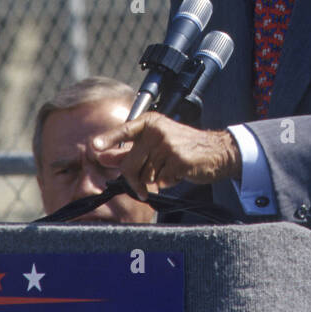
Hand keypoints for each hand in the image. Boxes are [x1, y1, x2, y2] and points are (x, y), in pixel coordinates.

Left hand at [92, 112, 241, 194]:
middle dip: (132, 180)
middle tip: (140, 189)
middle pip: (130, 163)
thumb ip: (128, 150)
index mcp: (150, 122)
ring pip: (144, 175)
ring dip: (153, 181)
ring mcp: (167, 144)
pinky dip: (166, 183)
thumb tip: (103, 156)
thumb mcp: (155, 144)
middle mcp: (157, 130)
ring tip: (168, 171)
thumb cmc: (184, 147)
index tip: (94, 147)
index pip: (124, 130)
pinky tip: (177, 173)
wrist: (217, 151)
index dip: (108, 139)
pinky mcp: (178, 159)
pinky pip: (160, 181)